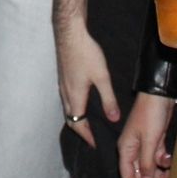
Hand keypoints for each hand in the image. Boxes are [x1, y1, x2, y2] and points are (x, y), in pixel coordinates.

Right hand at [54, 20, 120, 146]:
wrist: (70, 33)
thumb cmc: (86, 54)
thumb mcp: (102, 77)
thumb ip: (108, 100)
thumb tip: (114, 119)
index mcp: (75, 97)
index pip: (78, 125)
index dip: (87, 136)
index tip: (95, 144)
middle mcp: (65, 94)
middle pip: (70, 119)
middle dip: (81, 130)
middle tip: (93, 136)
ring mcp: (62, 84)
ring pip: (67, 108)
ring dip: (77, 118)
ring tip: (89, 122)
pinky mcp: (63, 76)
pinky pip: (66, 99)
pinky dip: (74, 107)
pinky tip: (83, 101)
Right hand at [117, 92, 175, 177]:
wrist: (160, 95)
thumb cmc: (150, 114)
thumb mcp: (150, 140)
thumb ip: (146, 163)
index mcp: (125, 149)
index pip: (127, 177)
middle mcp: (132, 150)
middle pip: (139, 176)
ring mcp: (143, 146)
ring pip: (150, 169)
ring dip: (161, 175)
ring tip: (172, 175)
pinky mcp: (154, 142)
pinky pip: (158, 160)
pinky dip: (165, 163)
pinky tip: (171, 160)